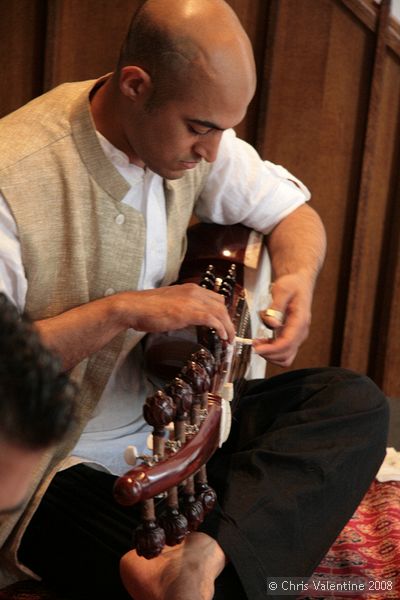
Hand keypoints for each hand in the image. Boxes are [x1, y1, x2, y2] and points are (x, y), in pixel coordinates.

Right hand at [117, 283, 234, 341]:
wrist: (134, 307)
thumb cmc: (146, 308)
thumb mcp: (169, 304)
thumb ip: (181, 308)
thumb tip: (187, 318)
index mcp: (189, 288)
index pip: (214, 297)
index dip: (222, 311)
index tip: (224, 322)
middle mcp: (194, 291)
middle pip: (221, 304)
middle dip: (228, 319)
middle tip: (229, 333)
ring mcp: (192, 301)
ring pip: (220, 312)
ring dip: (228, 326)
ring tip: (229, 338)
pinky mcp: (190, 312)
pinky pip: (213, 320)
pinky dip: (222, 328)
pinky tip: (223, 337)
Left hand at [253, 272, 312, 366]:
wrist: (300, 283)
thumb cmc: (292, 285)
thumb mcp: (282, 290)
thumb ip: (276, 307)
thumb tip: (272, 324)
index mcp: (300, 321)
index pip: (287, 343)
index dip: (271, 349)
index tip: (257, 349)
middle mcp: (301, 332)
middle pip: (286, 355)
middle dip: (268, 354)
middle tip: (254, 345)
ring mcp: (297, 336)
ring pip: (285, 357)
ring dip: (270, 355)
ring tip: (258, 344)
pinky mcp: (292, 337)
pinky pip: (283, 352)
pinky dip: (272, 352)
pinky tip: (263, 342)